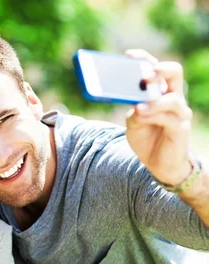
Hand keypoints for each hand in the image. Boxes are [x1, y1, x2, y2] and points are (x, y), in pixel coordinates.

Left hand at [124, 49, 192, 186]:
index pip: (157, 68)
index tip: (128, 55)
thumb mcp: (133, 122)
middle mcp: (173, 98)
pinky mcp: (180, 129)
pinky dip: (153, 116)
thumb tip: (129, 100)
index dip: (144, 59)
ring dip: (154, 100)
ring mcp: (179, 113)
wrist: (159, 164)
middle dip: (159, 70)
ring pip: (173, 99)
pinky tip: (140, 116)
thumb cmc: (147, 138)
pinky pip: (170, 119)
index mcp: (161, 92)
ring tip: (138, 105)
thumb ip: (131, 110)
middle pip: (174, 73)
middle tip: (143, 75)